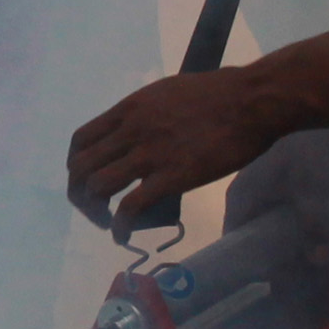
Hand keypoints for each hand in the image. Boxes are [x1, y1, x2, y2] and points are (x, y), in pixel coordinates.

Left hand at [67, 69, 291, 233]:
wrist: (252, 102)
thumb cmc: (220, 93)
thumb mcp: (168, 93)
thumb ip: (146, 113)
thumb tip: (140, 130)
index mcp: (130, 109)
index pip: (82, 140)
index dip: (76, 164)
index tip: (85, 178)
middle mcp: (131, 130)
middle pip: (83, 167)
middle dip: (80, 193)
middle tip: (93, 208)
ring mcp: (149, 154)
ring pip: (99, 187)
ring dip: (95, 211)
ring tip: (107, 222)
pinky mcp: (171, 177)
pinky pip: (131, 207)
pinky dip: (120, 226)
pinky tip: (123, 235)